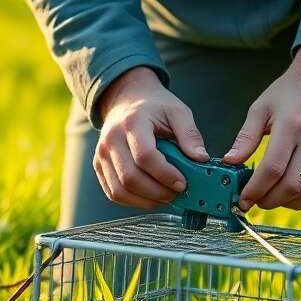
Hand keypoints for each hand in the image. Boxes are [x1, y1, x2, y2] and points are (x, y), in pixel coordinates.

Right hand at [94, 66, 208, 208]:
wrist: (126, 100)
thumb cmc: (154, 107)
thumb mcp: (177, 112)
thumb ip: (190, 135)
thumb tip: (201, 159)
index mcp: (132, 123)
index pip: (145, 156)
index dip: (165, 175)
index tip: (182, 183)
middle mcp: (111, 139)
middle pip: (130, 177)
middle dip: (157, 192)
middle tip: (176, 194)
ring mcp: (101, 154)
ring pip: (119, 190)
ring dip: (145, 201)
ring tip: (165, 197)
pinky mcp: (99, 166)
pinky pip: (113, 192)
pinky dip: (133, 201)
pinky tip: (151, 197)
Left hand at [223, 46, 300, 210]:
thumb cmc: (288, 92)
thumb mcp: (260, 107)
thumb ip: (246, 137)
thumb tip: (229, 162)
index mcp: (291, 126)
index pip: (273, 169)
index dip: (255, 189)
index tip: (242, 199)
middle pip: (291, 185)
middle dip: (268, 200)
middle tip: (253, 201)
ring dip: (285, 203)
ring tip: (269, 198)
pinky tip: (287, 193)